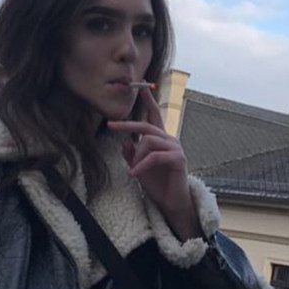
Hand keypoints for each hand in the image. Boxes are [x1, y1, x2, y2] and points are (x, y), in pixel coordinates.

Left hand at [107, 88, 200, 240]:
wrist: (172, 202)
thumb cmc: (158, 184)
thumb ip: (132, 154)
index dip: (149, 101)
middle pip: (146, 125)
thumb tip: (125, 141)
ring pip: (149, 141)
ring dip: (137, 157)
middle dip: (127, 125)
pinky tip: (134, 174)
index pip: (154, 116)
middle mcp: (169, 140)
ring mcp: (175, 148)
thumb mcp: (139, 167)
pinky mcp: (178, 159)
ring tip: (134, 171)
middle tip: (110, 125)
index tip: (142, 87)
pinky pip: (154, 156)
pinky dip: (141, 165)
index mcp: (160, 140)